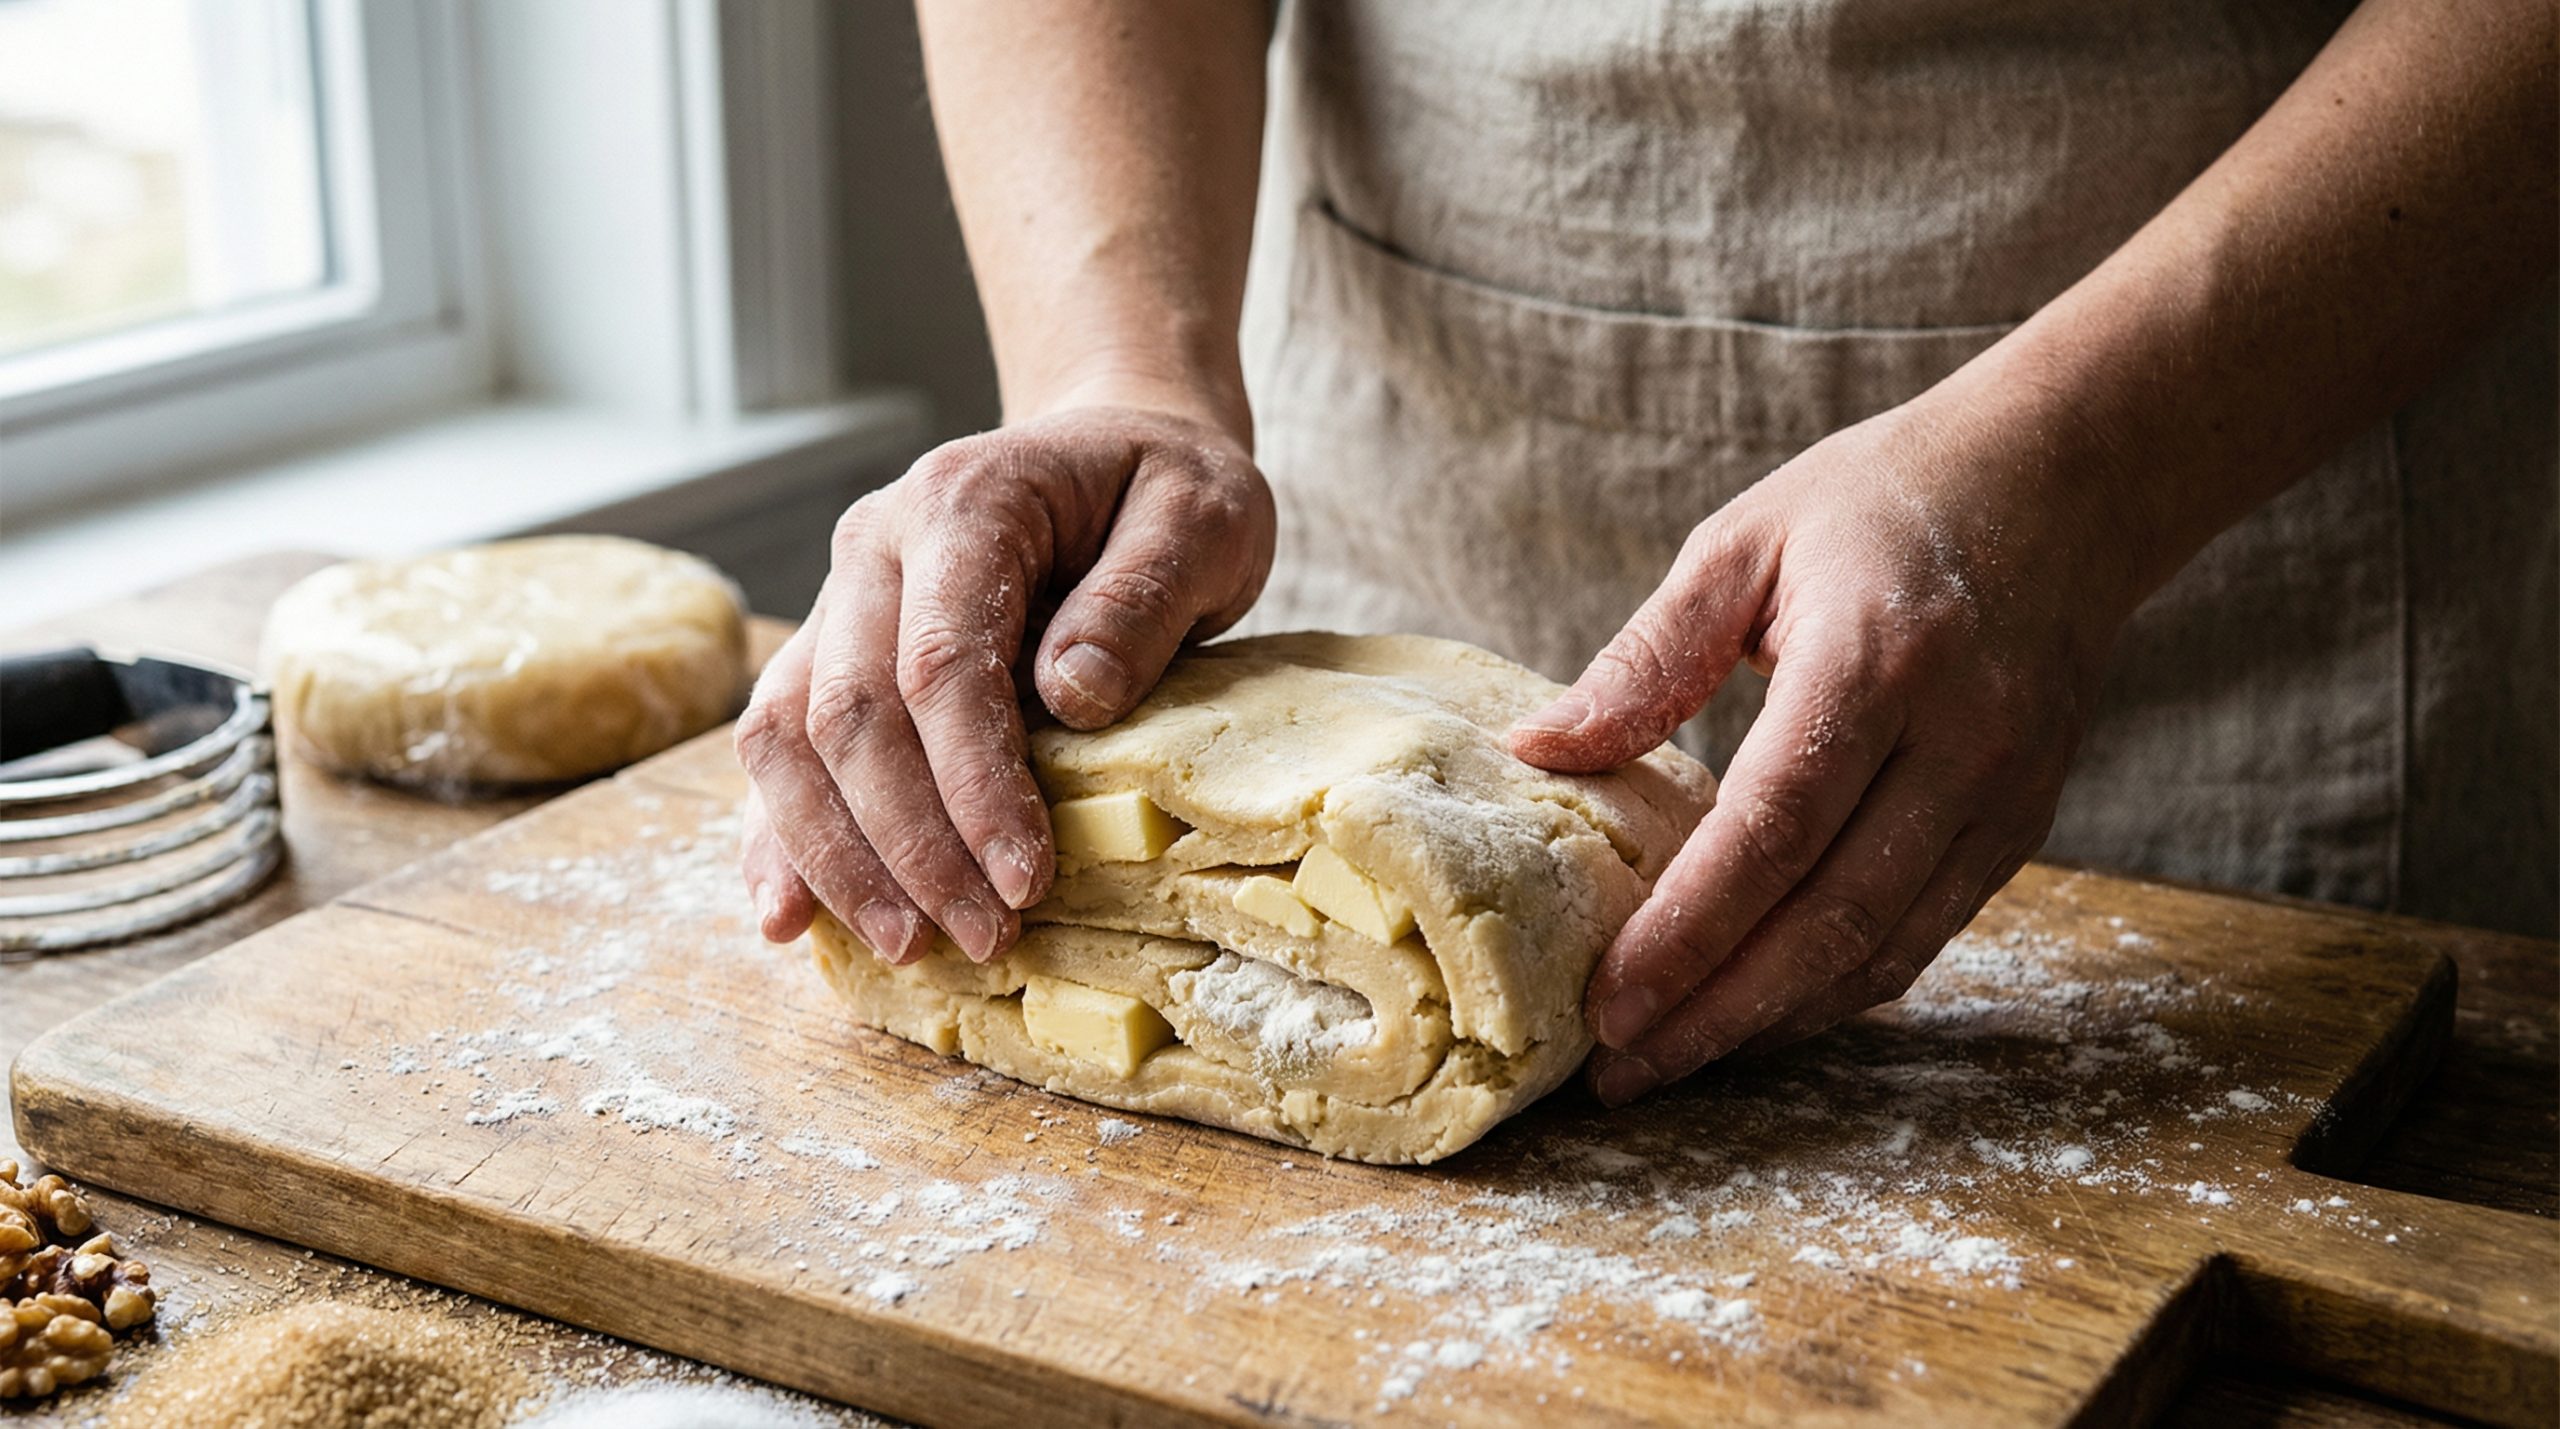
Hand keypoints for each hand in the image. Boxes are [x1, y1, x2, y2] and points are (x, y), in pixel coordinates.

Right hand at [736, 400, 1273, 963]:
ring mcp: (838, 598)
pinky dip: (779, 835)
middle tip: (983, 936)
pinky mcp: (829, 649)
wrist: (1112, 445)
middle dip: (910, 845)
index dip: (973, 784)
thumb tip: (1073, 699)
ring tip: (907, 946)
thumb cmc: (1164, 489)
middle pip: (849, 713)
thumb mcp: (1205, 518)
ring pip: (786, 738)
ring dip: (838, 855)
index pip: (941, 663)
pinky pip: (775, 748)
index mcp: (962, 505)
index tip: (1027, 880)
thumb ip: (1143, 597)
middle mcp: (873, 546)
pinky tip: (791, 915)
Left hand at [1508, 395, 2146, 1104]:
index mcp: (1875, 662)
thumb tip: (1540, 750)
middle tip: (1621, 1070)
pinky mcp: (2022, 825)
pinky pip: (1923, 936)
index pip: (1770, 834)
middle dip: (1717, 1013)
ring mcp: (2003, 794)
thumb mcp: (1743, 545)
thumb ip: (1646, 658)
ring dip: (1774, 1022)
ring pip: (1883, 950)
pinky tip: (1760, 1012)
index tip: (1607, 1005)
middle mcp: (1956, 742)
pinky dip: (1838, 991)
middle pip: (1828, 920)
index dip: (1687, 935)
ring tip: (1673, 1059)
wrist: (2061, 483)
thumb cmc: (1879, 502)